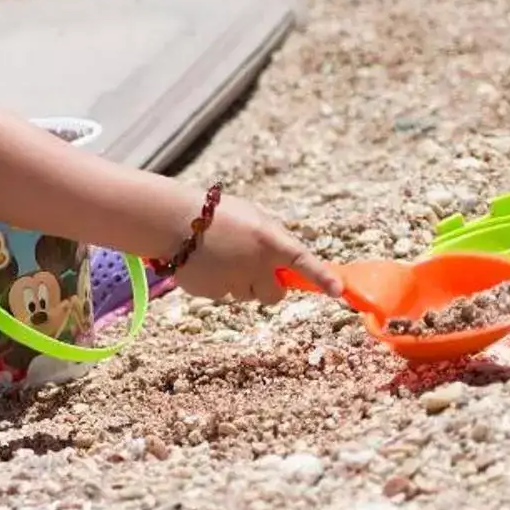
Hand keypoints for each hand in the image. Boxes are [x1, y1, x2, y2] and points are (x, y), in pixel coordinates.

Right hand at [169, 191, 340, 305]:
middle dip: (268, 287)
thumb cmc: (216, 214)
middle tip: (253, 269)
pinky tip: (205, 263)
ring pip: (247, 296)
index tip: (338, 291)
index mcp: (268, 240)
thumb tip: (292, 265)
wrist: (171, 220)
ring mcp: (232, 282)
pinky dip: (217, 283)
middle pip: (275, 295)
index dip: (322, 278)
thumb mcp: (253, 217)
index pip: (302, 262)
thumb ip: (275, 240)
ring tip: (220, 257)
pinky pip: (224, 295)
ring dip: (240, 282)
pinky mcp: (212, 293)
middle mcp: (254, 264)